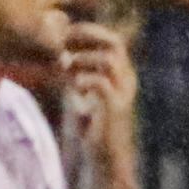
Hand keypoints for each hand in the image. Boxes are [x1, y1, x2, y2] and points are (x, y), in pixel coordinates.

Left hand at [55, 19, 138, 157]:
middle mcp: (127, 78)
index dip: (90, 31)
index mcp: (121, 72)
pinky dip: (84, 79)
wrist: (105, 157)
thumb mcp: (82, 94)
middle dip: (89, 35)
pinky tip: (73, 86)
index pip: (112, 39)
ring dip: (84, 58)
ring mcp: (124, 92)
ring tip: (66, 67)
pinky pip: (102, 83)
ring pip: (109, 59)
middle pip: (115, 42)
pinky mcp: (116, 108)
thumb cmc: (92, 126)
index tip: (65, 33)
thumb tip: (61, 56)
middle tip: (65, 40)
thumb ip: (76, 74)